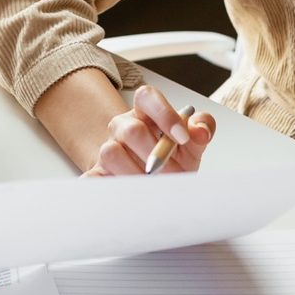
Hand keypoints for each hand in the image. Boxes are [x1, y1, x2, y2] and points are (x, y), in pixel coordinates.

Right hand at [85, 84, 214, 176]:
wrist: (155, 181)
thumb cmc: (174, 158)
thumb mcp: (193, 143)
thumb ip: (202, 128)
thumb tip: (200, 131)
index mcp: (145, 112)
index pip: (147, 96)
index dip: (164, 113)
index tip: (183, 137)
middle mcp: (122, 126)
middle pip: (131, 129)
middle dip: (155, 155)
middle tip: (171, 174)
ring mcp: (107, 148)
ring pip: (111, 153)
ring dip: (135, 175)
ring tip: (153, 188)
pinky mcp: (97, 173)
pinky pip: (92, 179)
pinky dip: (106, 188)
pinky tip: (126, 198)